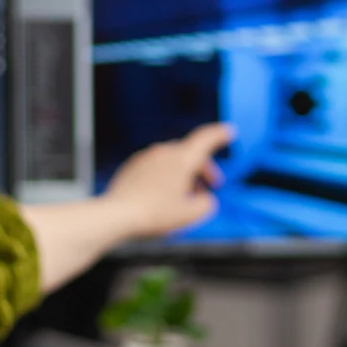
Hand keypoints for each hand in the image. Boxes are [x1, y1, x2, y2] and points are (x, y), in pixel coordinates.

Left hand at [104, 123, 233, 238]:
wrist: (116, 215)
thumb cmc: (153, 214)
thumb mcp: (189, 215)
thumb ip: (206, 205)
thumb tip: (205, 200)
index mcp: (181, 159)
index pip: (205, 139)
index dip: (220, 135)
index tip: (229, 131)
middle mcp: (164, 153)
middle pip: (190, 154)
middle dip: (203, 169)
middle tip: (210, 187)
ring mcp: (146, 158)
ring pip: (172, 161)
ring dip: (184, 175)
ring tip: (184, 198)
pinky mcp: (133, 167)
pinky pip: (156, 167)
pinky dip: (165, 177)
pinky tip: (163, 197)